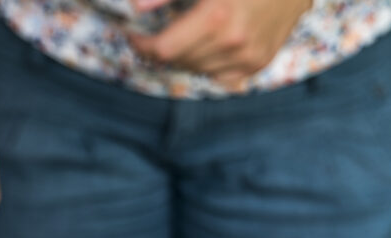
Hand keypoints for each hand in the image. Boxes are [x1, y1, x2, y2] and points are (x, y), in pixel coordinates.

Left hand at [127, 0, 312, 88]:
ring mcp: (248, 57)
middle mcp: (232, 43)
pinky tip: (209, 45)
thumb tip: (135, 8)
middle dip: (161, 48)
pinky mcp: (258, 63)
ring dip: (184, 55)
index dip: (141, 45)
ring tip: (186, 33)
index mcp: (216, 18)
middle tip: (157, 31)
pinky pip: (219, 76)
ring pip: (196, 70)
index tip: (132, 35)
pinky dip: (207, 64)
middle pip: (177, 61)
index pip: (162, 50)